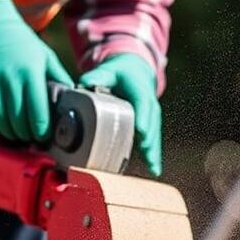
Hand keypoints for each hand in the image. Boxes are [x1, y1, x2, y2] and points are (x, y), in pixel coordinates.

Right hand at [0, 0, 72, 141]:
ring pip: (0, 121)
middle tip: (31, 136)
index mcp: (31, 73)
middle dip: (27, 134)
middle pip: (19, 122)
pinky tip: (0, 124)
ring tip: (17, 133)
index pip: (38, 113)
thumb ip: (59, 77)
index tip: (44, 136)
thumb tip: (73, 98)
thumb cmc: (23, 43)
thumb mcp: (46, 56)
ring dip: (10, 133)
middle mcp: (11, 79)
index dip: (42, 131)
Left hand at [79, 54, 161, 175]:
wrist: (136, 72)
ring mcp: (151, 118)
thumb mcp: (110, 70)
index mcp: (141, 91)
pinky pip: (152, 142)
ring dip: (153, 151)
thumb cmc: (121, 73)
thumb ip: (98, 76)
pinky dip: (153, 155)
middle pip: (151, 124)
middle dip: (149, 139)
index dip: (142, 118)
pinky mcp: (149, 127)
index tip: (141, 130)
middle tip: (145, 151)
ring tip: (153, 168)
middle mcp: (149, 106)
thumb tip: (84, 84)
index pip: (143, 105)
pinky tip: (154, 170)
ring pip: (153, 136)